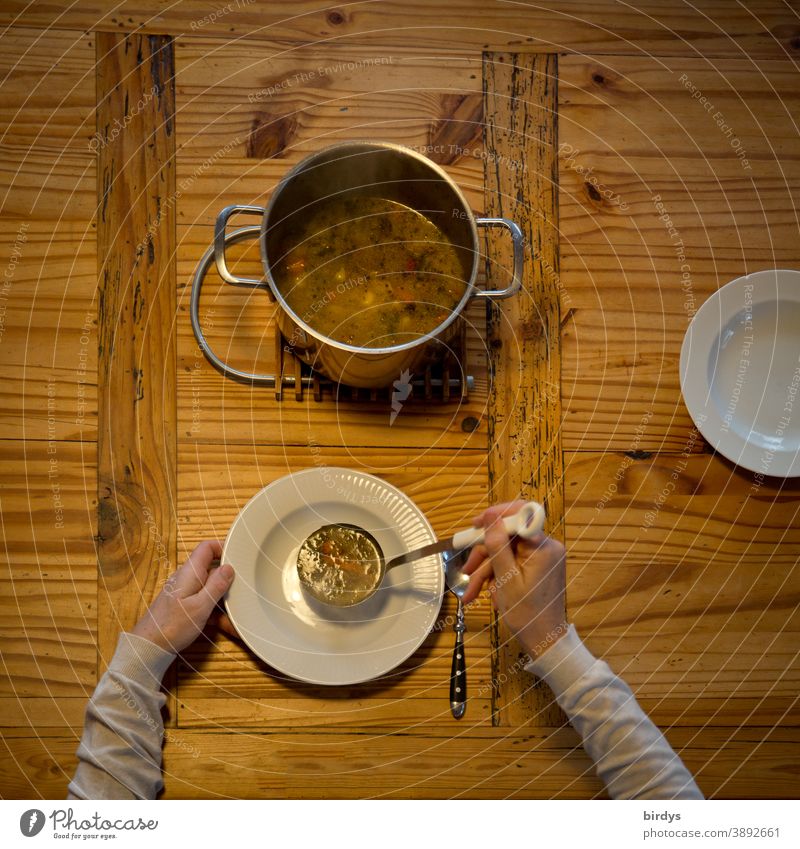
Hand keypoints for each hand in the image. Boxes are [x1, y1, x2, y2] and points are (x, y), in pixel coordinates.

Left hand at [131, 540, 234, 652]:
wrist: (149, 647)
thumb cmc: (173, 626)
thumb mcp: (200, 606)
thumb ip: (216, 585)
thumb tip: (229, 567)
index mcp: (189, 572)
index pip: (206, 548)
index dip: (222, 548)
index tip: (239, 557)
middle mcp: (186, 578)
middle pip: (211, 569)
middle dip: (227, 580)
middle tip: (242, 591)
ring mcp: (184, 591)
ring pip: (209, 588)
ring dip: (222, 599)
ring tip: (234, 616)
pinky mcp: (183, 604)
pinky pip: (203, 601)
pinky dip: (214, 610)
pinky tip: (224, 625)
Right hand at [461, 501, 567, 658]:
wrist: (544, 641)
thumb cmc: (527, 614)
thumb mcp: (506, 580)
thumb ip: (497, 546)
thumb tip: (490, 517)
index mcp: (543, 547)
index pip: (521, 514)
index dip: (497, 514)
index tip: (476, 524)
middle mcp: (546, 547)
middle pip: (508, 536)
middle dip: (485, 553)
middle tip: (467, 570)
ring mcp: (541, 557)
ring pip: (506, 551)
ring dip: (486, 570)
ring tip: (471, 593)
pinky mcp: (536, 567)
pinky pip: (511, 562)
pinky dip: (497, 576)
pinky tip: (487, 594)